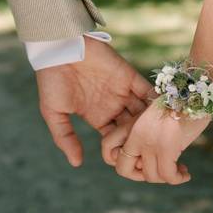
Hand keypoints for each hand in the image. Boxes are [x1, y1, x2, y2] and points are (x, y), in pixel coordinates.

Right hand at [36, 37, 152, 166]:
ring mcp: (122, 91)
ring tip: (160, 139)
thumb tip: (76, 163)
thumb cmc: (51, 80)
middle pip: (133, 128)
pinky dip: (155, 103)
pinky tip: (162, 116)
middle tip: (151, 154)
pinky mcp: (129, 76)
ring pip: (143, 112)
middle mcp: (112, 106)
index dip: (123, 150)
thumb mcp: (53, 113)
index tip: (131, 163)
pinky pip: (147, 91)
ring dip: (151, 124)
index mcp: (97, 116)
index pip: (115, 139)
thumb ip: (65, 137)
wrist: (58, 48)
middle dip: (142, 140)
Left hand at [101, 104, 208, 184]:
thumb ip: (151, 134)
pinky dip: (177, 179)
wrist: (196, 92)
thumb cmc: (183, 103)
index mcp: (130, 126)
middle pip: (123, 169)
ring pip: (149, 176)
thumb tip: (157, 154)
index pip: (110, 153)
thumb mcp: (159, 118)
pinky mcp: (166, 147)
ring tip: (180, 172)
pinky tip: (186, 175)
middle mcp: (135, 135)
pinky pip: (167, 175)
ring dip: (165, 178)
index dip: (126, 163)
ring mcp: (149, 142)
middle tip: (160, 172)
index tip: (146, 162)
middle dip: (141, 176)